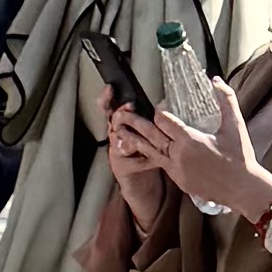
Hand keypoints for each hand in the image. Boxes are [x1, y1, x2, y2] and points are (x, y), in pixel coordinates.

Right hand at [104, 93, 172, 228]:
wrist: (142, 183)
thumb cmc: (146, 153)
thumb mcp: (146, 133)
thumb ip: (149, 119)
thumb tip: (162, 103)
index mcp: (120, 124)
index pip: (110, 107)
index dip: (108, 98)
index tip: (110, 88)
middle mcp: (115, 136)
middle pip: (111, 121)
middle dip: (120, 114)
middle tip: (129, 108)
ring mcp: (115, 152)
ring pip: (118, 140)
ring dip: (127, 136)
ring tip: (136, 134)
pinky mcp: (121, 168)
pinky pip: (131, 162)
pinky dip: (143, 161)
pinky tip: (154, 160)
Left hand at [122, 81, 271, 225]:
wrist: (242, 189)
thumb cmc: (240, 158)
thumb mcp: (235, 125)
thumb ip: (225, 99)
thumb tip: (215, 80)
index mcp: (189, 140)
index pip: (163, 120)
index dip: (159, 111)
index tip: (161, 107)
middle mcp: (178, 155)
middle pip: (150, 135)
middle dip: (135, 123)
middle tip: (121, 114)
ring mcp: (176, 170)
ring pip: (149, 151)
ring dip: (135, 140)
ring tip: (121, 132)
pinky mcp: (178, 180)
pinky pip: (159, 164)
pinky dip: (150, 154)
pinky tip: (144, 149)